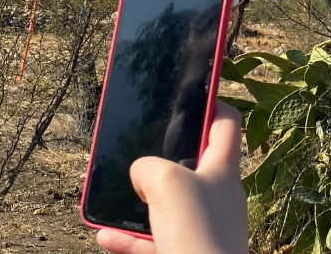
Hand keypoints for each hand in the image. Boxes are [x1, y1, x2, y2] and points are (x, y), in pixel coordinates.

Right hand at [97, 101, 247, 253]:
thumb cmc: (198, 236)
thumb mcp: (167, 182)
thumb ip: (150, 166)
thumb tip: (142, 174)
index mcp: (222, 169)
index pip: (225, 122)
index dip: (209, 102)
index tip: (188, 92)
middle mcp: (216, 197)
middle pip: (190, 163)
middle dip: (160, 156)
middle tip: (136, 146)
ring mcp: (200, 229)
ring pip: (165, 205)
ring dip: (136, 201)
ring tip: (110, 193)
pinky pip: (151, 242)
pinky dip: (128, 239)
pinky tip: (105, 235)